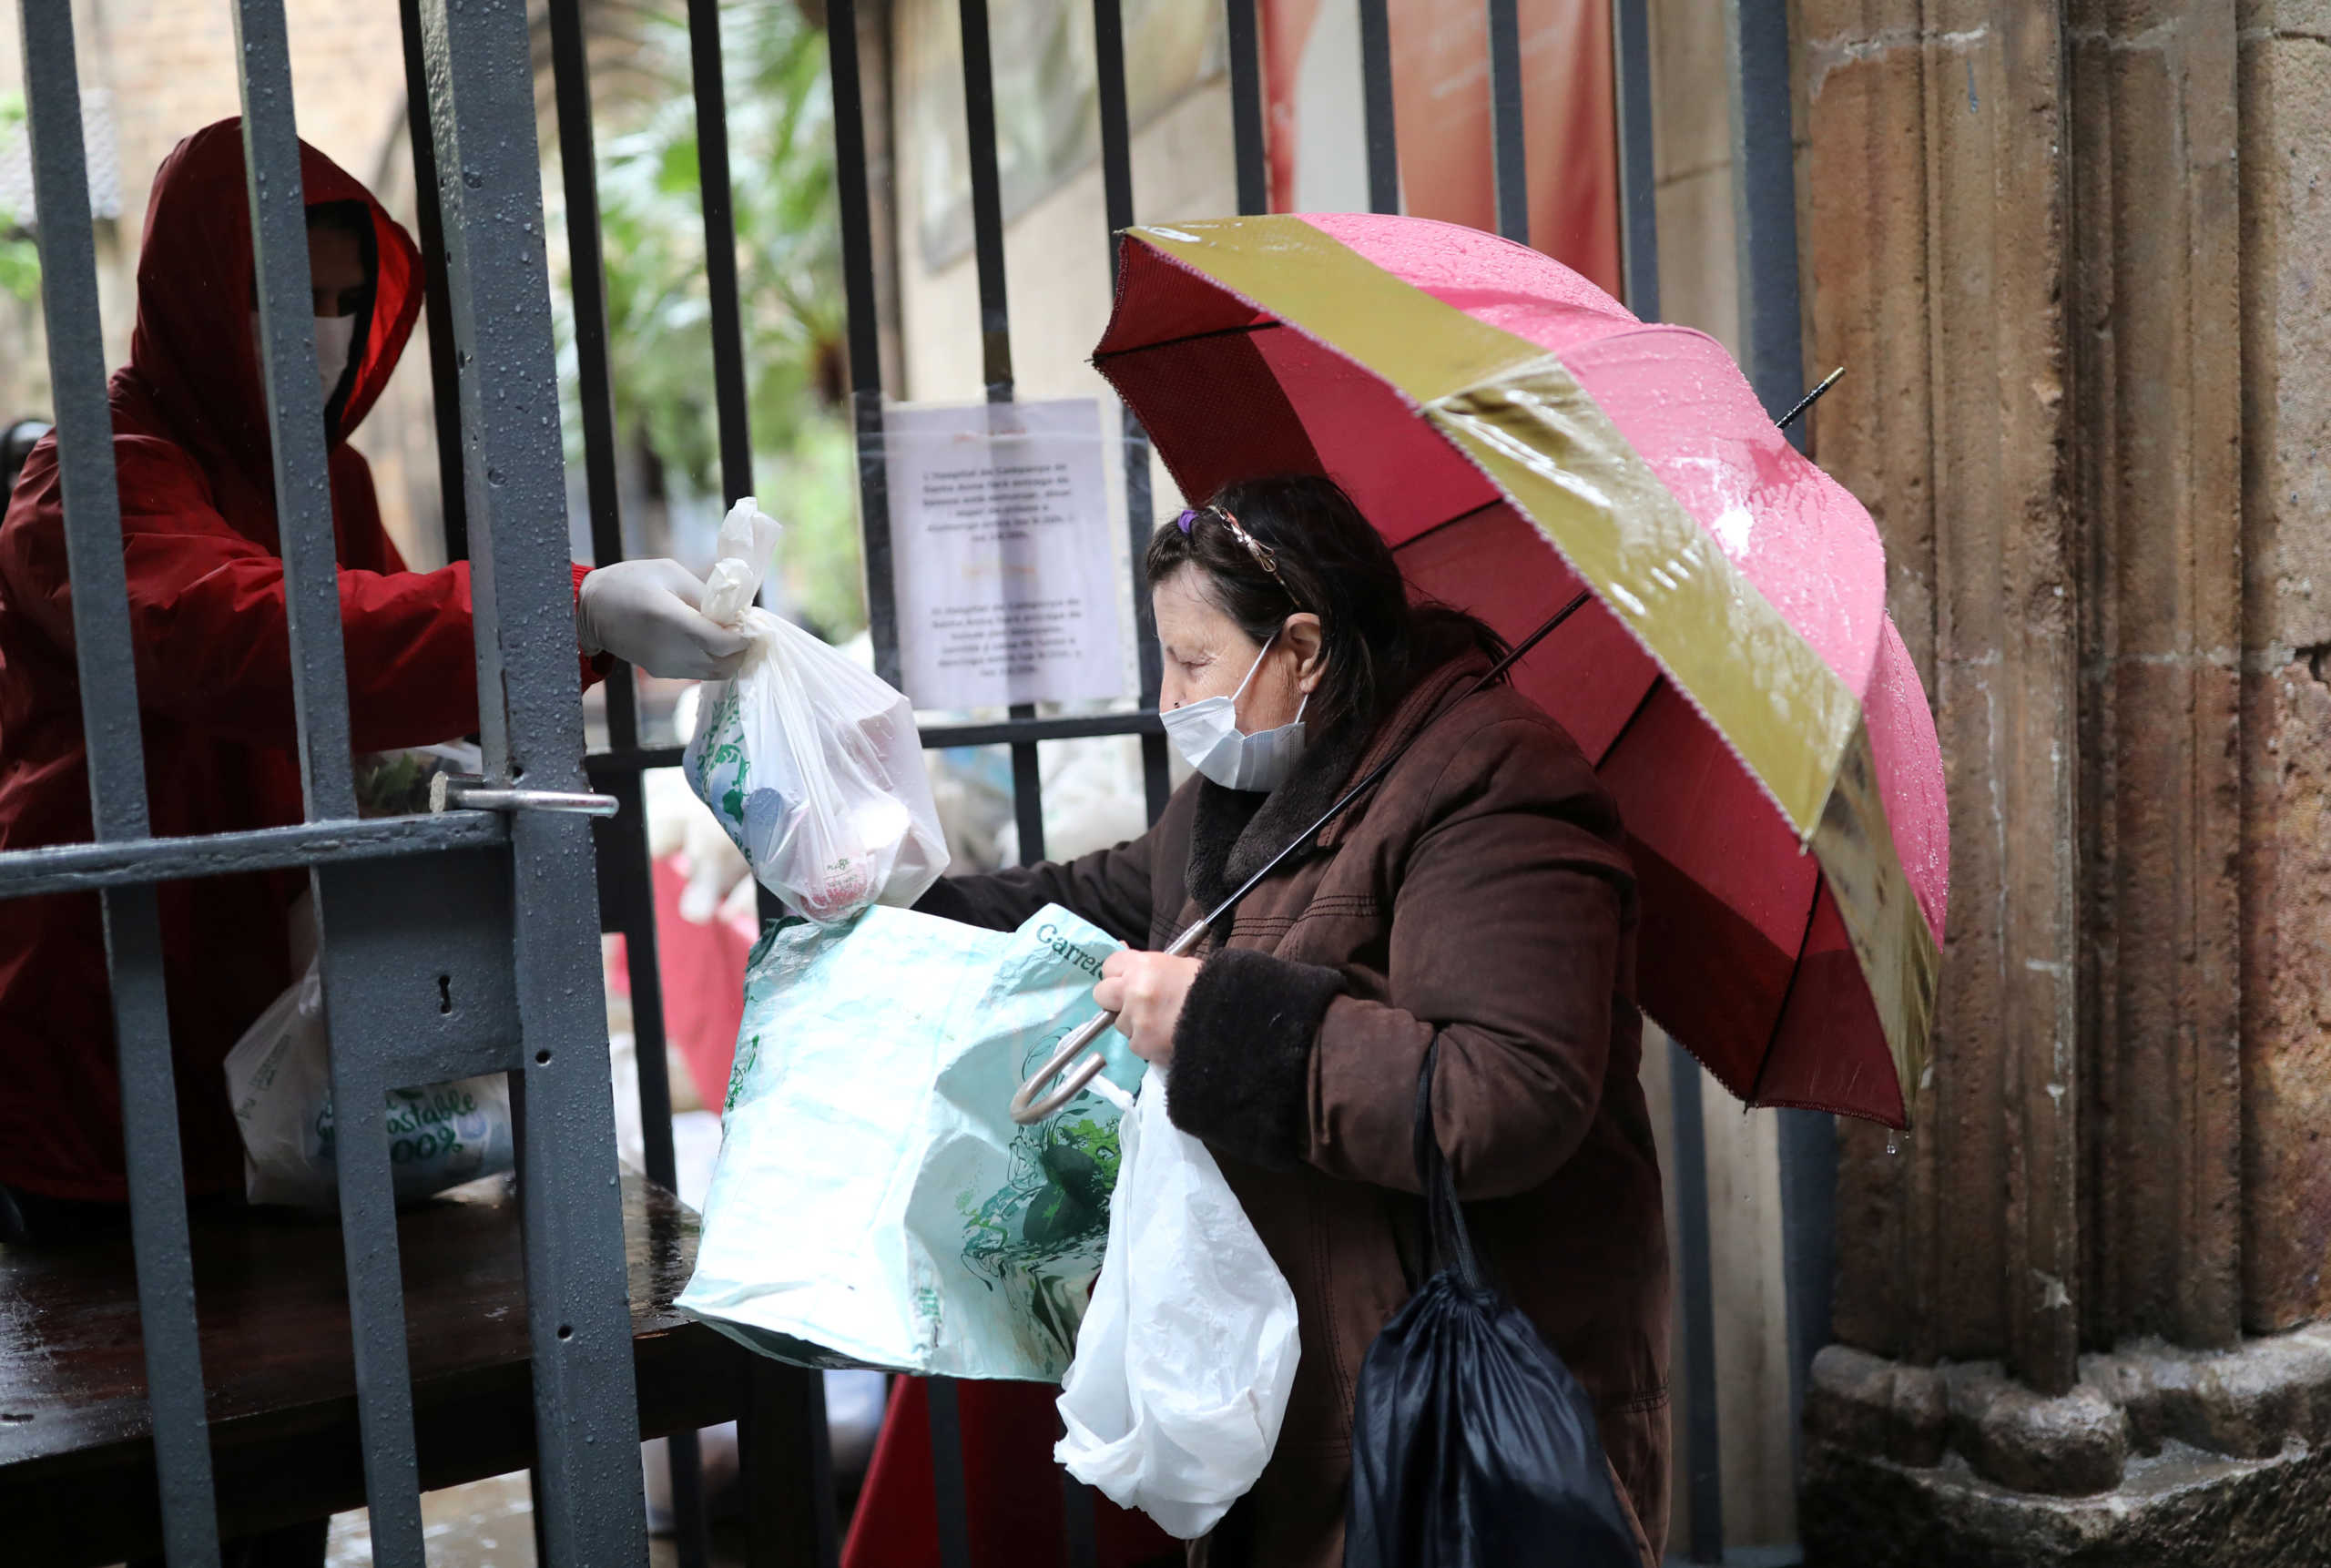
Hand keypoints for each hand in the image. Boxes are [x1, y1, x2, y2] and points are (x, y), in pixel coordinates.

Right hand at [577, 558, 752, 680]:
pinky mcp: (661, 672)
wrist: (591, 609)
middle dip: (744, 649)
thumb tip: (738, 613)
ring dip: (732, 658)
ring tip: (735, 634)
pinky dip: (715, 660)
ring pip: (716, 673)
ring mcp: (664, 665)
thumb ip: (705, 594)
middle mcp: (668, 649)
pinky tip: (716, 640)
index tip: (756, 624)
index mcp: (669, 618)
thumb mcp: (670, 573)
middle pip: (724, 664)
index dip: (745, 637)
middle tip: (751, 630)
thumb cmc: (631, 581)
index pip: (721, 642)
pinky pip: (700, 672)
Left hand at [1094, 950, 1201, 1066]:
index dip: (1119, 974)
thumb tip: (1121, 951)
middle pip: (1102, 994)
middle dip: (1115, 999)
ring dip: (1134, 1023)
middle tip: (1137, 1003)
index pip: (1109, 966)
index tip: (1129, 981)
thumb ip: (1146, 964)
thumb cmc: (1207, 986)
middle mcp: (1134, 990)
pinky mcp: (1142, 1044)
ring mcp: (1136, 1019)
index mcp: (1144, 965)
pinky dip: (1147, 1042)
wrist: (1229, 1017)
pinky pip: (1134, 1043)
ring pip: (1120, 1022)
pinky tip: (1166, 1035)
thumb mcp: (1177, 964)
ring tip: (1162, 1021)